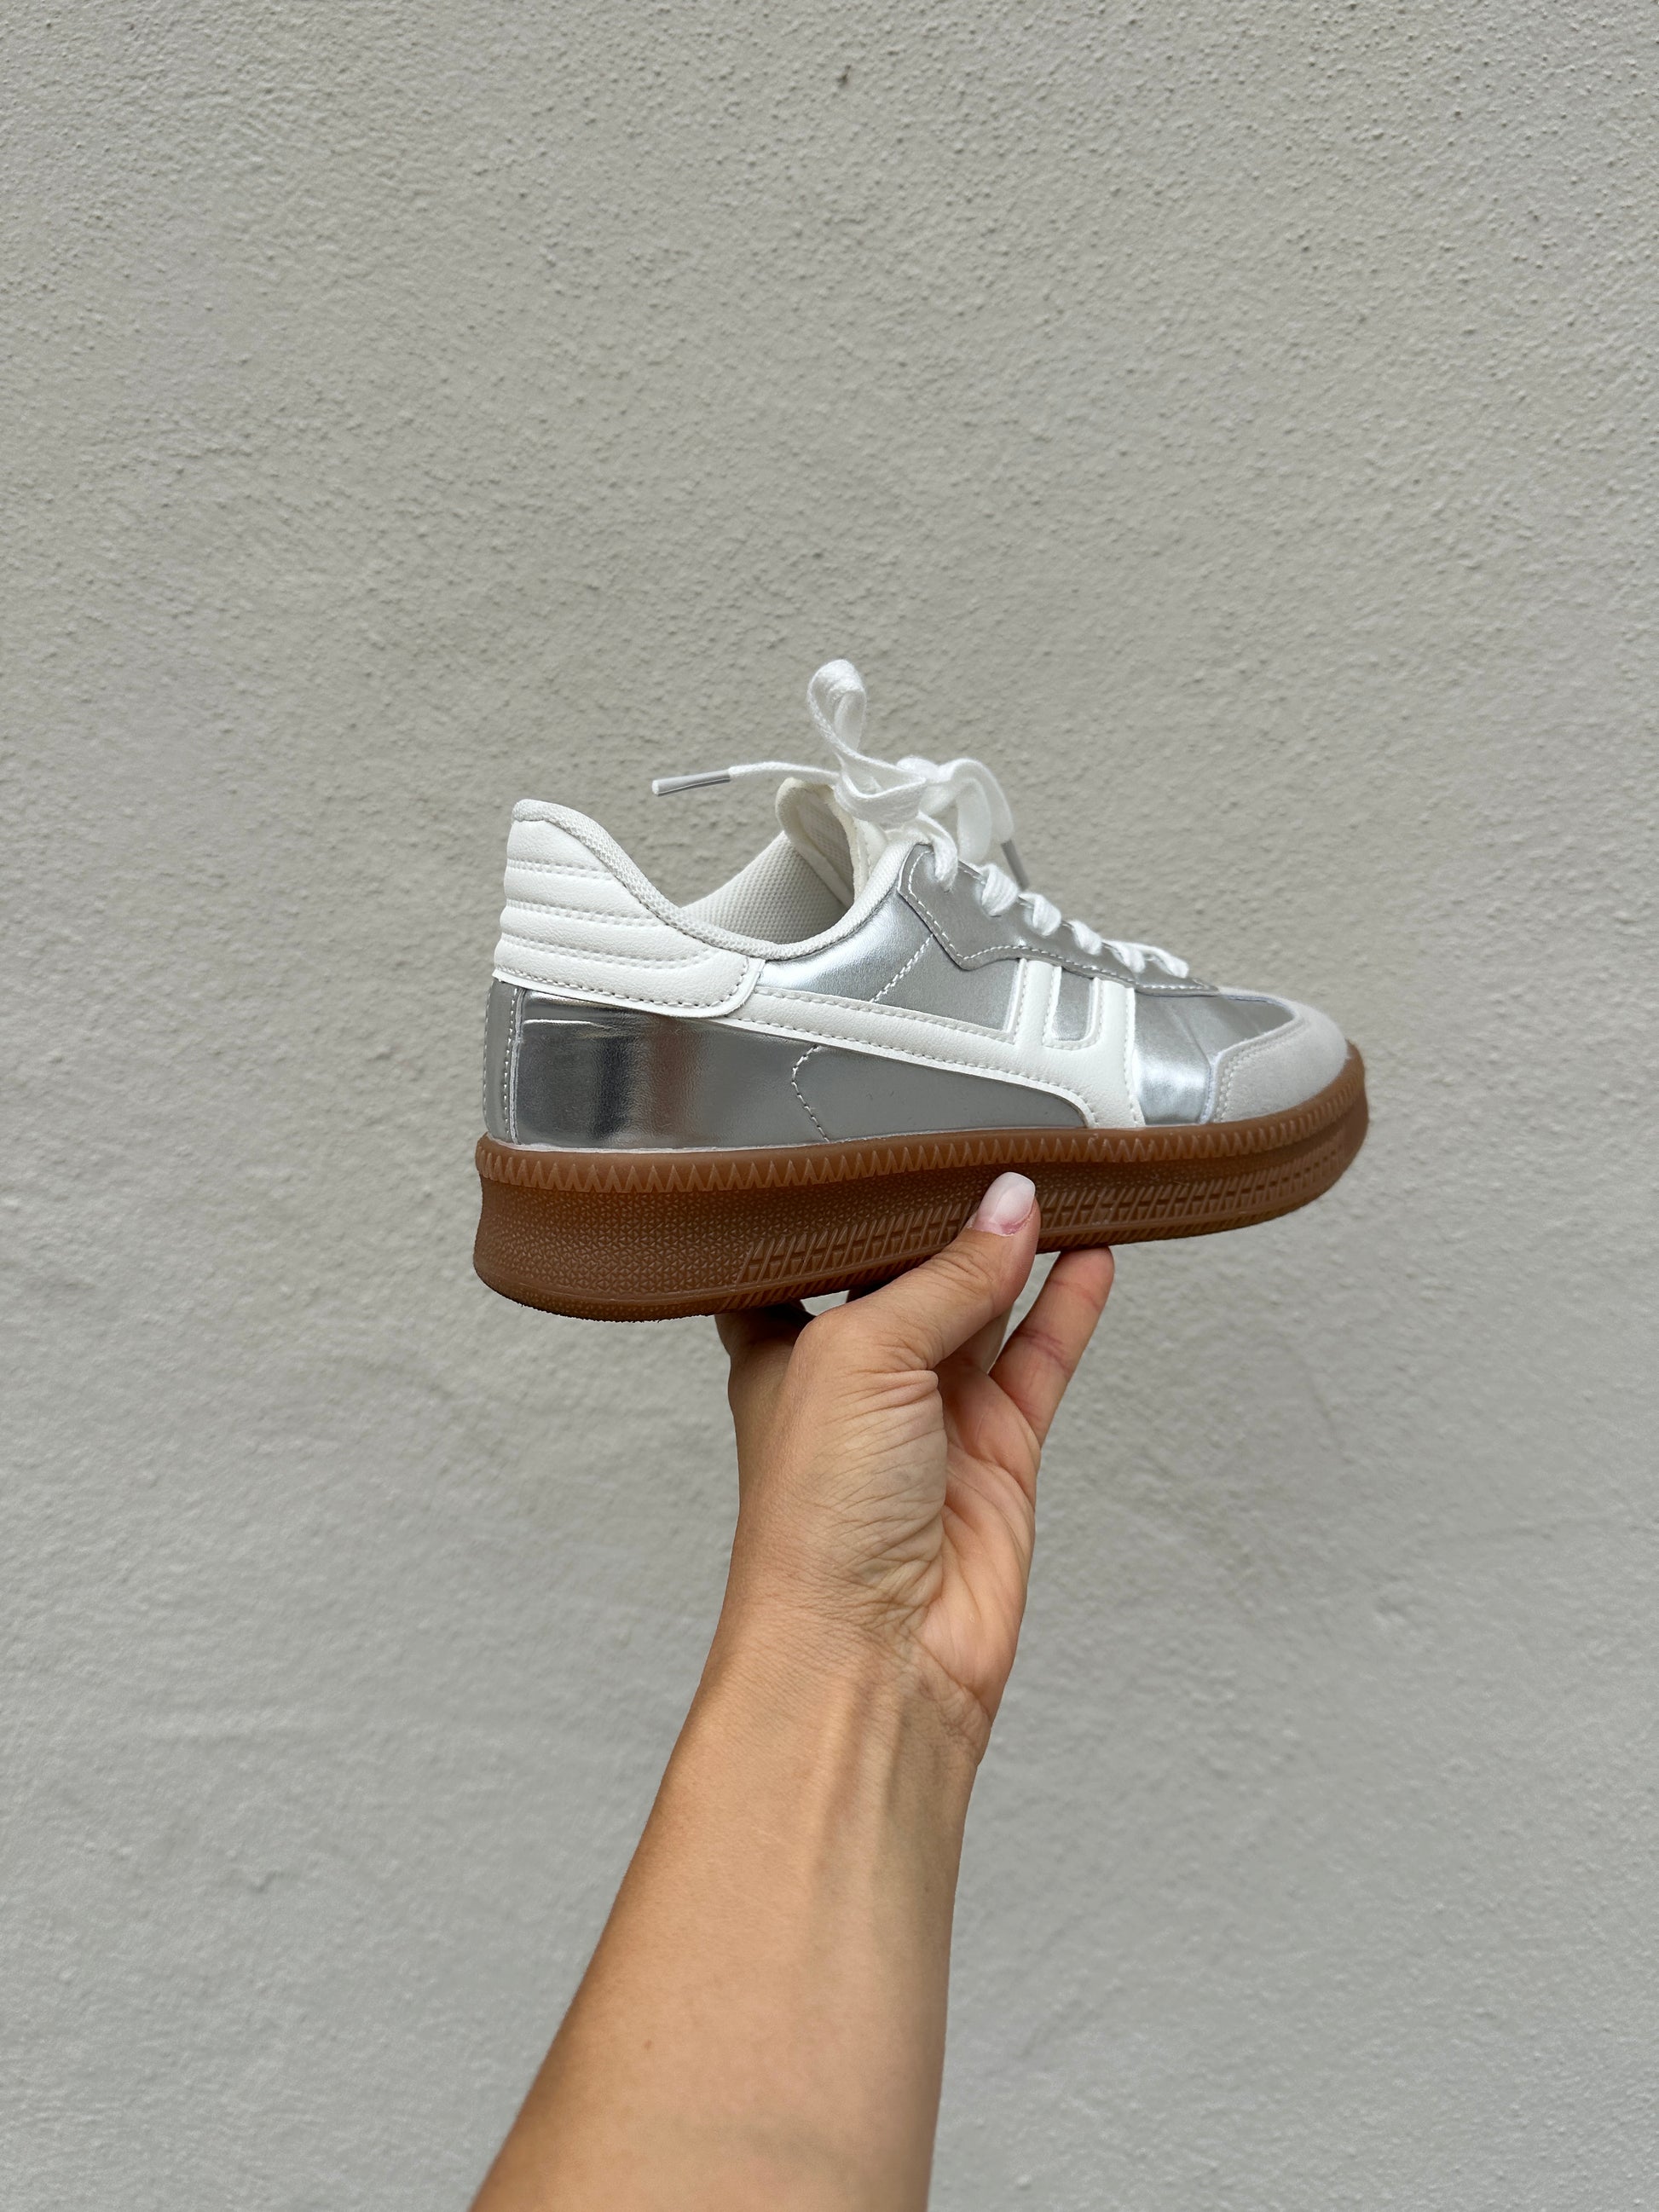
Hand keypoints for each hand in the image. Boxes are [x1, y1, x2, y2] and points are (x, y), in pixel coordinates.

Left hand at [716, 1174, 1114, 1756]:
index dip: (845, 1201)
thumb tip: (1008, 1207)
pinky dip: (1068, 1306)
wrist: (874, 1655)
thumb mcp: (860, 1355)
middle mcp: (857, 1378)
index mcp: (785, 1347)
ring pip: (984, 1306)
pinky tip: (1090, 1252)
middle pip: (910, 1271)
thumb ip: (941, 1276)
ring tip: (1057, 1175)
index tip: (890, 1137)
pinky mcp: (996, 1452)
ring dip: (1017, 1249)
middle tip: (995, 1140)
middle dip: (948, 1214)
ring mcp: (931, 1415)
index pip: (809, 1251)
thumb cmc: (813, 1526)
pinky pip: (1039, 1359)